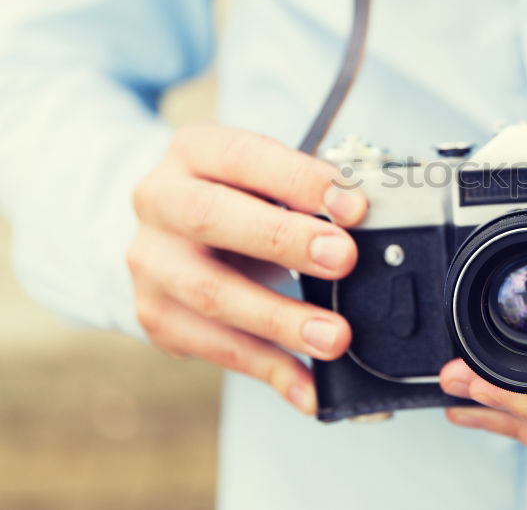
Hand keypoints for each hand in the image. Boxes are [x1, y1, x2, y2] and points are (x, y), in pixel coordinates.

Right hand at [127, 124, 366, 413]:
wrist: (173, 229)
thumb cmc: (240, 197)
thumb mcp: (266, 178)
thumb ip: (306, 195)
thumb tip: (362, 222)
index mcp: (195, 152)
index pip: (245, 158)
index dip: (299, 180)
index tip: (353, 206)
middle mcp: (160, 201)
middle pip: (212, 219)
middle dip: (284, 240)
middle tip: (343, 259)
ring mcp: (151, 262)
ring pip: (210, 293)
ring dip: (279, 319)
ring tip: (334, 338)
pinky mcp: (156, 315)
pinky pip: (214, 348)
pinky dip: (267, 369)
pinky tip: (308, 387)